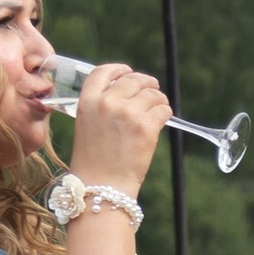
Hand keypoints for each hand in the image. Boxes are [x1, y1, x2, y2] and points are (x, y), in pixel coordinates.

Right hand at [67, 64, 169, 195]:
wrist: (102, 185)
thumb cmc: (95, 161)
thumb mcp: (88, 125)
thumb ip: (102, 107)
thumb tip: (127, 94)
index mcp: (87, 101)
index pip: (102, 72)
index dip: (118, 69)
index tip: (128, 71)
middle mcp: (107, 103)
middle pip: (133, 80)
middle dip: (146, 83)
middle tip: (154, 89)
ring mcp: (127, 113)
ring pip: (152, 94)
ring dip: (159, 99)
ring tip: (160, 107)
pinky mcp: (145, 127)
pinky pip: (163, 110)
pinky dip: (166, 112)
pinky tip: (164, 118)